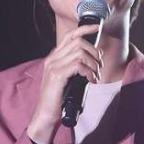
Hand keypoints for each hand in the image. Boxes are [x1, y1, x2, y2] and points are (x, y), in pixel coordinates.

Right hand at [27, 24, 100, 143]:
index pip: (70, 36)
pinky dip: (89, 72)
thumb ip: (77, 67)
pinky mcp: (57, 77)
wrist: (46, 116)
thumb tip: (95, 57)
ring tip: (95, 76)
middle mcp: (52, 60)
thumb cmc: (58, 100)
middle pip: (78, 42)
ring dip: (93, 64)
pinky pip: (78, 65)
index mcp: (54, 58)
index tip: (97, 27)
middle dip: (94, 52)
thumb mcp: (68, 79)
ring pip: (80, 53)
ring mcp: (53, 67)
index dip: (85, 29)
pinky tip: (91, 80)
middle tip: (98, 67)